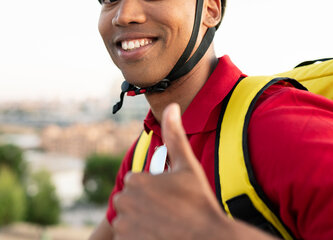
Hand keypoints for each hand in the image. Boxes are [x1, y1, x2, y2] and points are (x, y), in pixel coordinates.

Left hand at [111, 103, 277, 239]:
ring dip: (140, 225)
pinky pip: (127, 238)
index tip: (169, 199)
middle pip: (130, 203)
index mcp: (136, 180)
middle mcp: (125, 201)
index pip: (136, 184)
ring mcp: (125, 226)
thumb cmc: (199, 202)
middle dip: (144, 208)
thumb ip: (175, 136)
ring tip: (164, 226)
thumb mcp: (188, 166)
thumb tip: (171, 106)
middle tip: (168, 214)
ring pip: (128, 221)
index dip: (153, 191)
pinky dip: (138, 238)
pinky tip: (158, 235)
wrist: (208, 239)